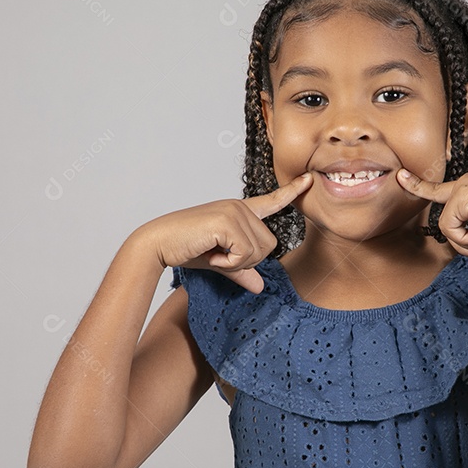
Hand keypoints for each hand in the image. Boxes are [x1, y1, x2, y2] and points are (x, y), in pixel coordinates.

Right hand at [134, 171, 312, 292]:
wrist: (159, 245)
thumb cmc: (186, 249)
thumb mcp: (220, 262)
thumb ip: (241, 271)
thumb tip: (260, 287)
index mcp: (239, 211)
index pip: (271, 201)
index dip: (291, 192)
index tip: (309, 180)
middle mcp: (239, 207)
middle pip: (270, 245)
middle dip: (247, 260)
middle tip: (219, 256)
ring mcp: (234, 212)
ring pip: (259, 251)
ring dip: (235, 263)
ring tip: (212, 254)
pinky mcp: (226, 222)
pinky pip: (244, 254)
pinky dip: (228, 263)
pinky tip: (211, 255)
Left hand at [396, 169, 467, 260]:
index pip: (441, 188)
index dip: (418, 185)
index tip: (400, 176)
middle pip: (444, 217)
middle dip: (460, 241)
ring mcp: (464, 187)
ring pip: (446, 226)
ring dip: (466, 243)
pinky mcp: (463, 196)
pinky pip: (450, 228)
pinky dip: (466, 241)